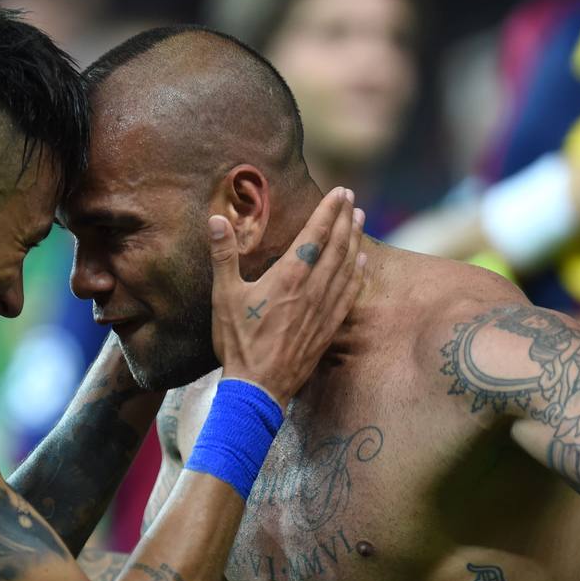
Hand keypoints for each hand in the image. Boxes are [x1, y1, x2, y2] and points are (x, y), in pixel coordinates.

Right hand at [209, 187, 366, 405]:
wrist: (257, 388)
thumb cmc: (238, 342)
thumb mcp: (223, 296)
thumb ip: (223, 255)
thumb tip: (217, 219)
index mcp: (288, 278)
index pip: (314, 236)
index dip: (328, 212)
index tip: (339, 192)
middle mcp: (312, 290)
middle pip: (336, 247)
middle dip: (345, 220)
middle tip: (352, 199)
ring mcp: (323, 310)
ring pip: (346, 268)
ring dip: (354, 241)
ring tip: (360, 220)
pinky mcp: (327, 329)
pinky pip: (349, 296)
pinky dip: (358, 275)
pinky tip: (362, 264)